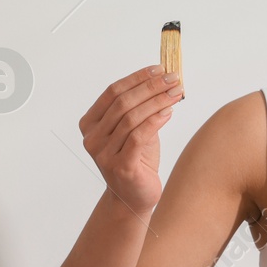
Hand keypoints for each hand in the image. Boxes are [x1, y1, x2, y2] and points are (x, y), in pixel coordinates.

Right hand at [80, 65, 184, 214]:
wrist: (134, 197)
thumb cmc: (135, 161)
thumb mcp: (134, 130)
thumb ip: (140, 108)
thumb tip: (162, 79)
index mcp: (90, 124)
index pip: (113, 92)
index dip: (137, 78)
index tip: (159, 69)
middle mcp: (92, 138)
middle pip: (123, 103)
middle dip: (151, 87)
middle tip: (172, 79)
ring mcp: (104, 153)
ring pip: (132, 118)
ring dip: (157, 101)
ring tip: (176, 93)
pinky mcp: (120, 166)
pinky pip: (139, 136)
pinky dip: (156, 121)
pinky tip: (169, 112)